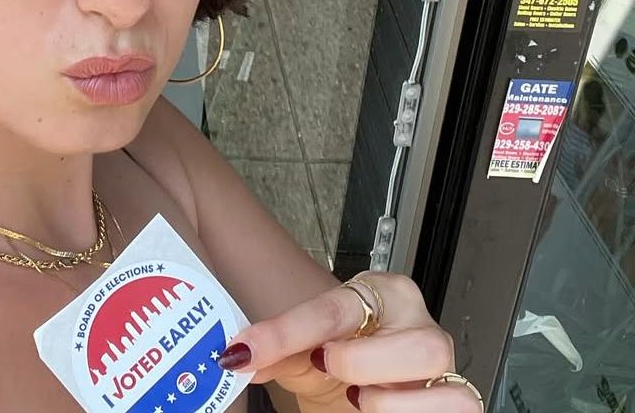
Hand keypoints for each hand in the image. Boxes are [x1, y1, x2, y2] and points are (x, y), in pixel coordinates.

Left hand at [217, 273, 481, 411]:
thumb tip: (237, 356)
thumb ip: (274, 350)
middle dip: (360, 363)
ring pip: (435, 368)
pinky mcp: (454, 394)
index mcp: (376, 291)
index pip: (329, 310)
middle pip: (409, 338)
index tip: (244, 352)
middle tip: (327, 368)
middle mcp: (415, 317)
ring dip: (388, 397)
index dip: (282, 334)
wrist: (359, 381)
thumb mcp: (302, 353)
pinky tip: (380, 407)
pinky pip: (455, 404)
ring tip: (357, 397)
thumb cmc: (335, 360)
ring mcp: (441, 358)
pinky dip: (411, 411)